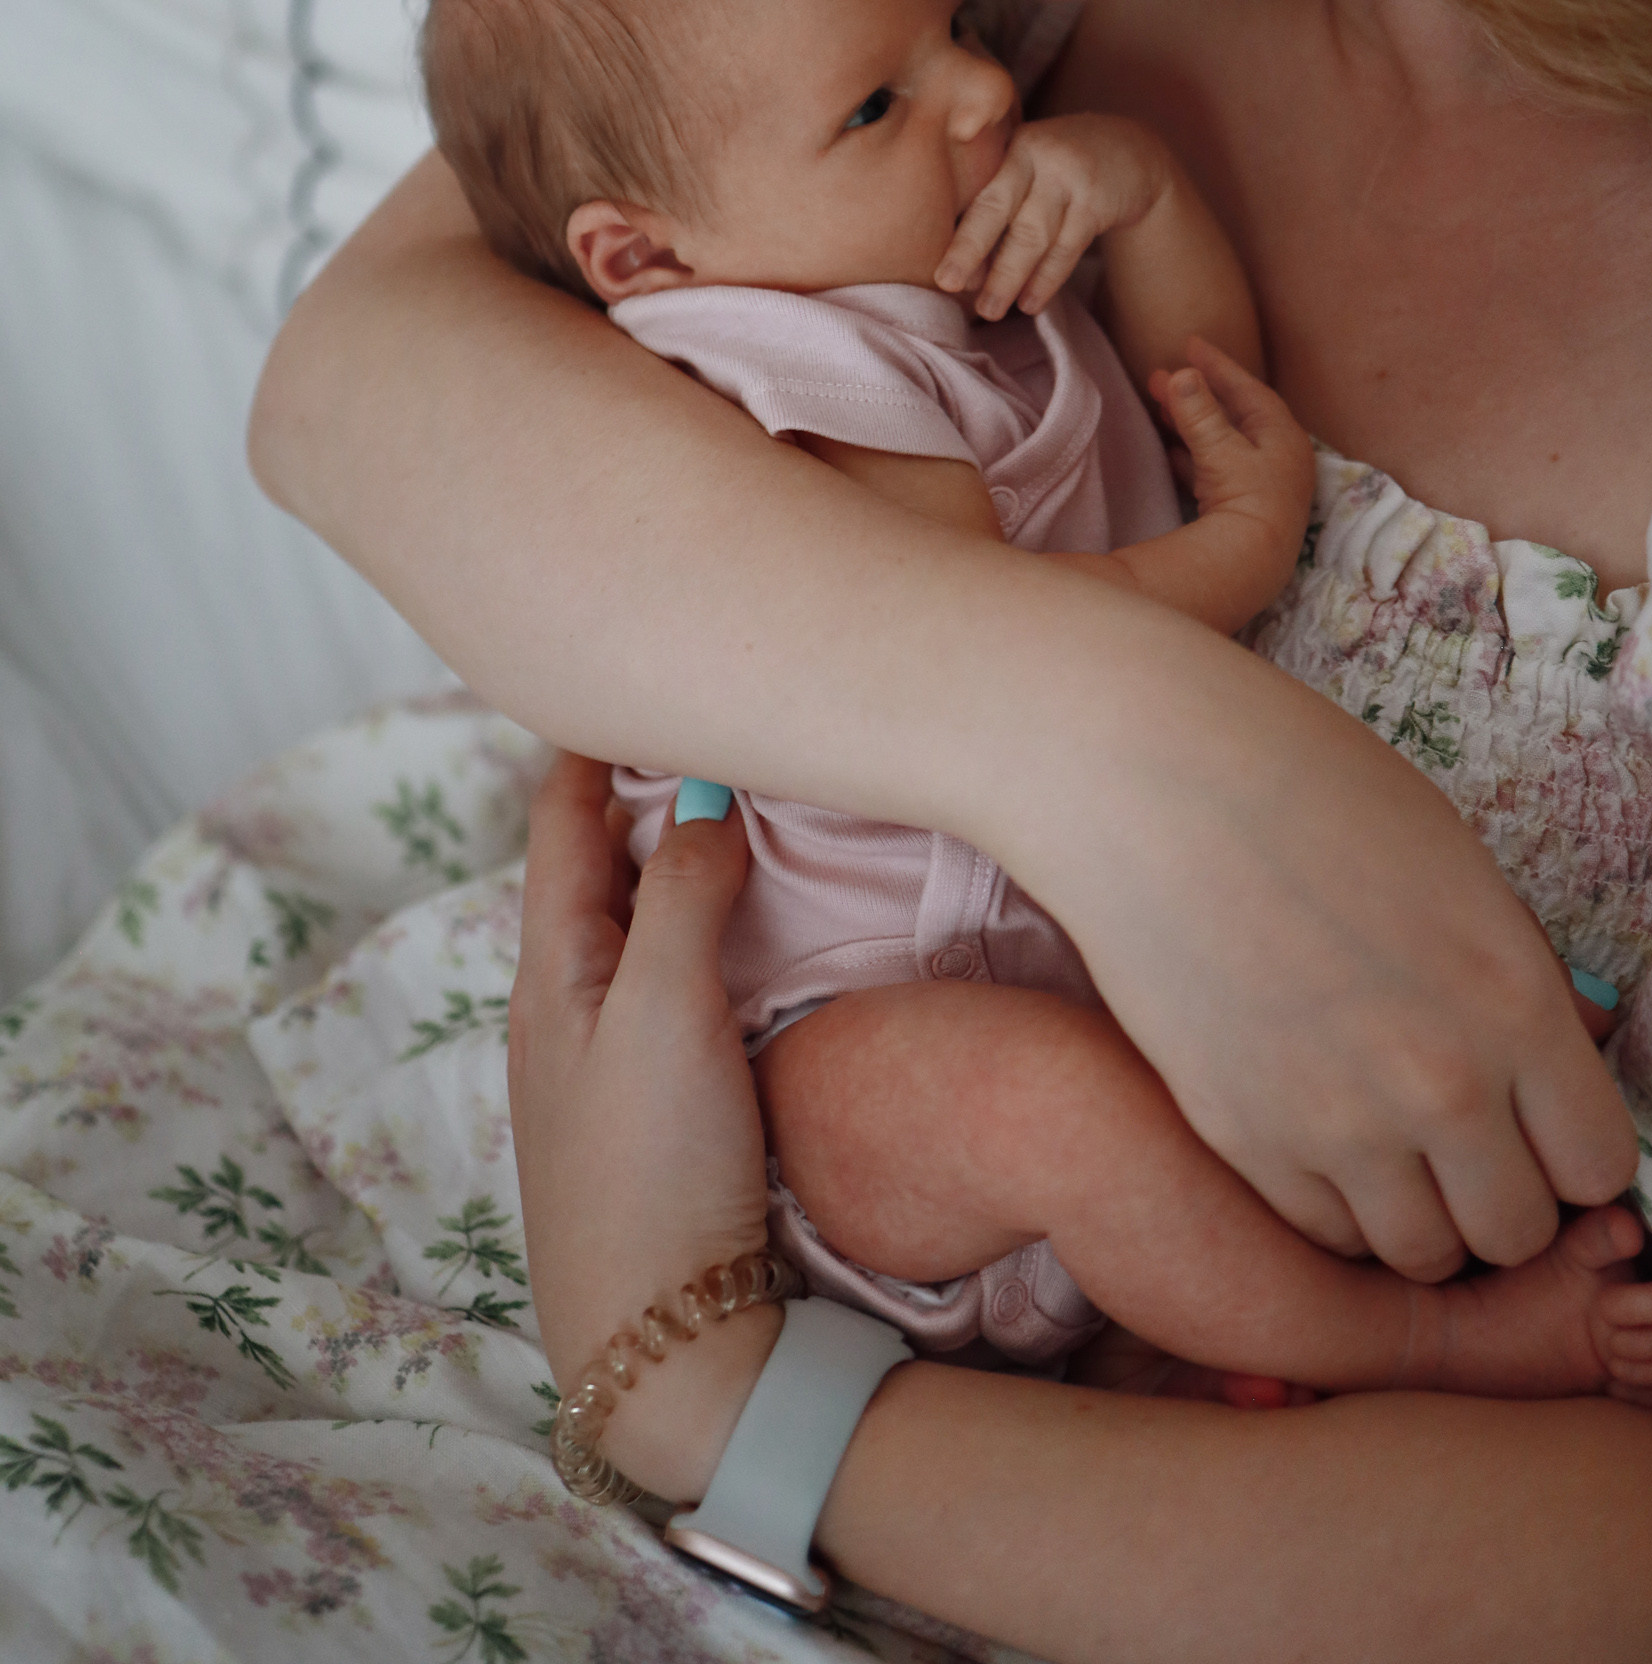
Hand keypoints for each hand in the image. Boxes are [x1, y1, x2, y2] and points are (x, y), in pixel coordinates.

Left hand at [509, 757, 779, 1499]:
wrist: (663, 1346)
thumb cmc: (650, 1168)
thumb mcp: (663, 1012)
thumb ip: (682, 895)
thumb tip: (704, 795)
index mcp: (550, 967)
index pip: (562, 819)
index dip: (594, 739)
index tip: (640, 667)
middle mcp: (566, 1003)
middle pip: (595, 863)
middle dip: (638, 785)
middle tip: (704, 713)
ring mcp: (606, 1058)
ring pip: (633, 919)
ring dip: (670, 854)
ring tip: (733, 792)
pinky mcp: (654, 1105)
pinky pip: (667, 973)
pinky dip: (695, 919)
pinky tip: (741, 921)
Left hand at [935, 113, 1171, 320]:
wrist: (1135, 152)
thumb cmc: (1063, 167)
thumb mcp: (1030, 162)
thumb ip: (999, 196)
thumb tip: (962, 267)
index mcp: (1009, 145)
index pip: (977, 193)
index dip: (957, 234)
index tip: (938, 270)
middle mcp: (1037, 154)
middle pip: (997, 207)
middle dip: (970, 249)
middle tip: (947, 284)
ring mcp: (1070, 176)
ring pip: (1033, 234)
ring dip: (1008, 277)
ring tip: (989, 311)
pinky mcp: (1099, 200)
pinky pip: (1067, 247)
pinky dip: (1046, 279)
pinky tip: (1029, 303)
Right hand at [994, 633, 1640, 1281]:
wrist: (1154, 783)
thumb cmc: (1317, 792)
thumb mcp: (1459, 866)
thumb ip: (1527, 978)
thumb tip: (1584, 1050)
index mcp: (1512, 1001)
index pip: (1599, 1166)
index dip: (1577, 1151)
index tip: (1547, 1124)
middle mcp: (1440, 1084)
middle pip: (1519, 1234)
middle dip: (1508, 1196)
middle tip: (1474, 1143)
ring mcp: (1337, 1126)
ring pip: (1422, 1256)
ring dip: (1424, 1214)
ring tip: (1397, 1145)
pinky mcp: (1247, 1141)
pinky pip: (1328, 1235)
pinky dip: (1340, 1205)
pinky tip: (1326, 1134)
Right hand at [1149, 337, 1316, 565]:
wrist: (1254, 564)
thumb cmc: (1247, 498)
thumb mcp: (1221, 449)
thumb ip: (1198, 412)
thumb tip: (1181, 374)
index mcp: (1282, 435)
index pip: (1248, 389)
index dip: (1219, 366)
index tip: (1191, 344)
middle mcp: (1276, 456)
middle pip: (1232, 413)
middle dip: (1196, 393)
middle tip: (1160, 375)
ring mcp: (1260, 482)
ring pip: (1221, 440)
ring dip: (1190, 422)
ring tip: (1157, 404)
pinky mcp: (1241, 506)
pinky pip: (1212, 468)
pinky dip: (1191, 454)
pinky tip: (1169, 448)